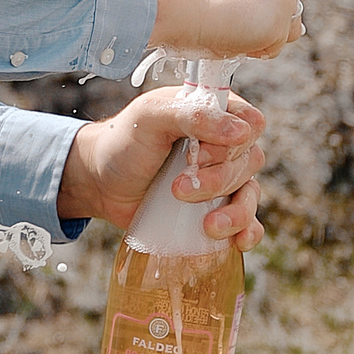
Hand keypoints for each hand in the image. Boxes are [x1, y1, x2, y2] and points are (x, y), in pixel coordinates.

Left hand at [56, 88, 267, 244]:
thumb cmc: (124, 143)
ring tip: (208, 225)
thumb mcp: (150, 117)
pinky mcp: (217, 208)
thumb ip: (192, 114)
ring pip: (251, 194)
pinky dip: (247, 231)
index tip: (199, 154)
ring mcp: (223, 178)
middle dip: (218, 180)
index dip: (233, 142)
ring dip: (235, 212)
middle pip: (251, 161)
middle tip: (178, 187)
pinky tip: (238, 241)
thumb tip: (240, 132)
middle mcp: (225, 144)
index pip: (251, 123)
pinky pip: (248, 221)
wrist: (101, 184)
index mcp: (214, 112)